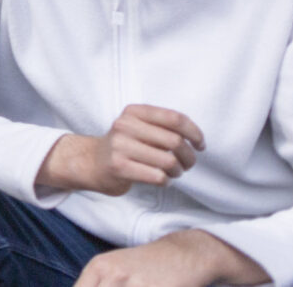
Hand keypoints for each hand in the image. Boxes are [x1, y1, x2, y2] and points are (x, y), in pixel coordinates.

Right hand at [40, 105, 201, 196]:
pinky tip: (160, 179)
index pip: (174, 118)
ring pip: (169, 162)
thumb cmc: (126, 146)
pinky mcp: (119, 167)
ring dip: (178, 171)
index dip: (195, 133)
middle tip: (187, 164)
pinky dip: (166, 181)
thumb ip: (164, 126)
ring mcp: (120, 146)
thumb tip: (197, 139)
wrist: (92, 162)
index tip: (200, 145)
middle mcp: (124, 125)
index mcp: (134, 111)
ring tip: (173, 173)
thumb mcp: (139, 127)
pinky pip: (158, 177)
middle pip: (175, 141)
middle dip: (189, 157)